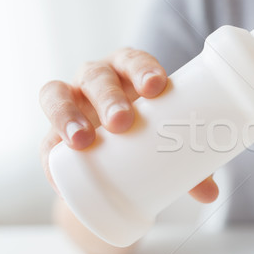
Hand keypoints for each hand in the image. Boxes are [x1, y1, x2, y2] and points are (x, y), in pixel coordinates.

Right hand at [39, 48, 217, 203]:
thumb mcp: (165, 142)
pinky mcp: (52, 133)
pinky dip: (48, 155)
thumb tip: (210, 194)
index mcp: (128, 73)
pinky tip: (58, 172)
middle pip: (97, 77)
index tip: (156, 86)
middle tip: (123, 121)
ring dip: (68, 115)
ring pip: (58, 94)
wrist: (115, 156)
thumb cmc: (146, 134)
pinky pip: (43, 138)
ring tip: (83, 140)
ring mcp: (70, 103)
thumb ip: (190, 167)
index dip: (142, 68)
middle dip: (108, 96)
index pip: (132, 60)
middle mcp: (96, 81)